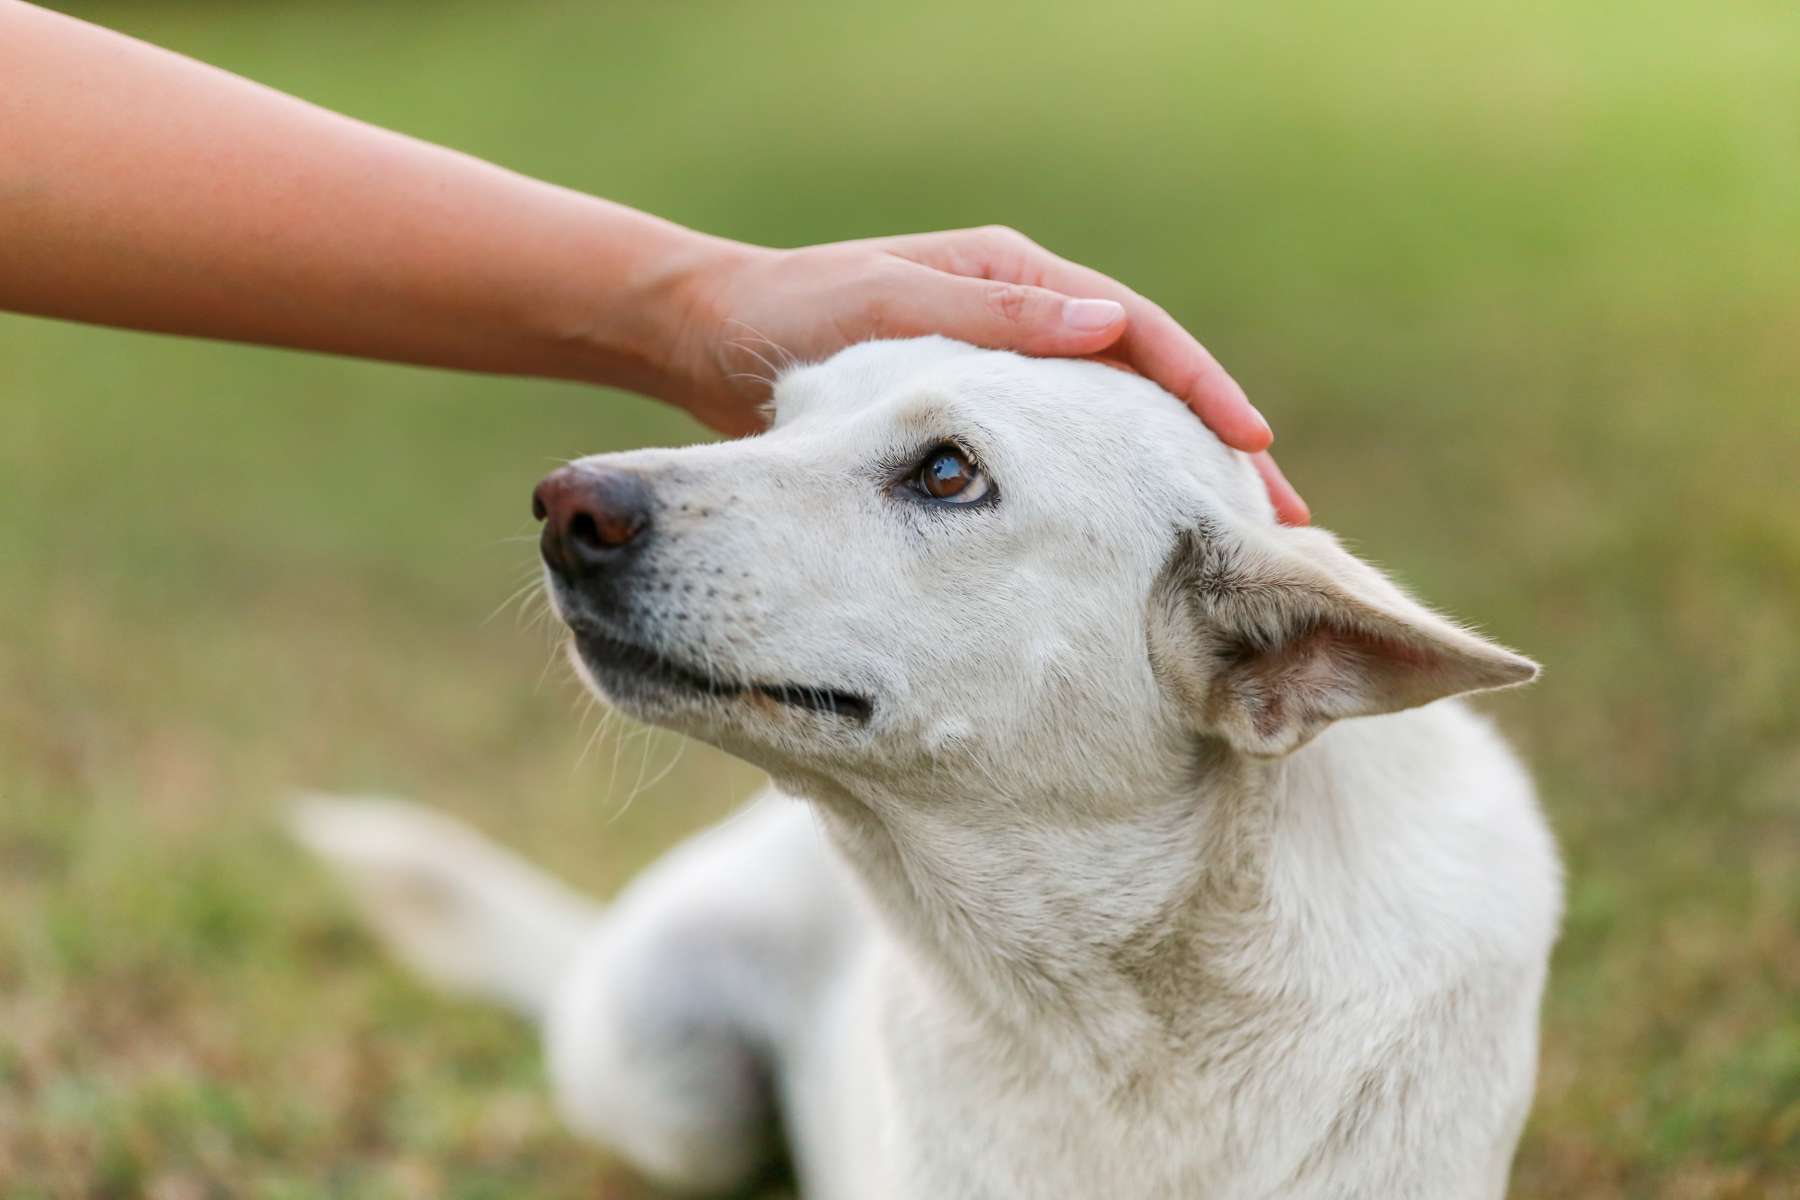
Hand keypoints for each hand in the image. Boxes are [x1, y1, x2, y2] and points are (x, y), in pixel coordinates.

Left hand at [666, 228, 1308, 523]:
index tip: (1253, 448)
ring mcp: (997, 378)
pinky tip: (1128, 558)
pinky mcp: (963, 431)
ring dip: (1164, 487)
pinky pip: (1052, 468)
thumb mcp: (890, 305)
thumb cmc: (791, 314)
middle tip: (1276, 522)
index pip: (1135, 332)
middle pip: (1139, 388)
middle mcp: (1017, 324)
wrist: (704, 339)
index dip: (1200, 391)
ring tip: (1226, 555)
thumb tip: (1108, 327)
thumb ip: (992, 321)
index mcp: (1011, 279)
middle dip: (1208, 451)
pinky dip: (1100, 504)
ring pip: (1106, 435)